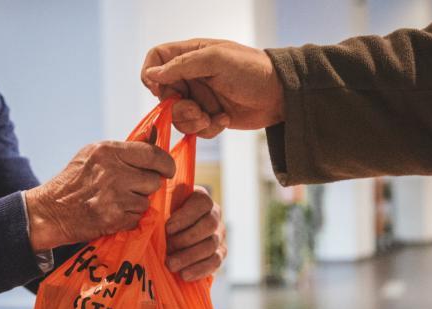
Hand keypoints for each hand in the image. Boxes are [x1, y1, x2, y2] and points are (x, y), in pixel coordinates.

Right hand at [25, 141, 175, 249]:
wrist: (50, 211)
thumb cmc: (74, 181)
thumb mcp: (94, 155)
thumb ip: (125, 148)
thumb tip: (155, 133)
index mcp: (108, 151)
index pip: (153, 154)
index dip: (166, 164)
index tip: (167, 170)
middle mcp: (113, 171)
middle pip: (154, 180)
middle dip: (146, 187)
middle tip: (131, 189)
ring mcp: (114, 196)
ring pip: (146, 201)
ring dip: (136, 204)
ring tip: (116, 201)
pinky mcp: (114, 218)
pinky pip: (137, 218)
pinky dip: (129, 218)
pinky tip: (112, 213)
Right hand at [142, 39, 283, 137]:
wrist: (280, 96)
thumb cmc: (252, 70)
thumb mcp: (216, 60)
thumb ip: (182, 65)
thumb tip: (151, 75)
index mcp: (190, 54)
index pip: (156, 59)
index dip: (152, 74)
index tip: (159, 90)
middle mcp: (191, 75)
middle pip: (164, 95)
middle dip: (178, 108)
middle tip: (197, 112)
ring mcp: (199, 97)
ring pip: (177, 117)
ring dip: (193, 122)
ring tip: (213, 117)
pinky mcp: (209, 117)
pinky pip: (194, 129)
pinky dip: (208, 129)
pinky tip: (225, 119)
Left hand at [165, 187, 225, 280]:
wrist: (168, 240)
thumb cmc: (161, 221)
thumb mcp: (159, 210)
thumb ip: (159, 208)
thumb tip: (151, 215)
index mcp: (200, 198)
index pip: (202, 203)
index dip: (186, 216)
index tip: (168, 228)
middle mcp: (214, 214)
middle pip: (209, 225)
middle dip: (186, 239)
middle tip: (168, 248)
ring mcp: (219, 234)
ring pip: (211, 245)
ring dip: (190, 256)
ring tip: (171, 265)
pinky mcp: (220, 253)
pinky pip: (215, 261)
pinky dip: (199, 269)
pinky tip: (184, 274)